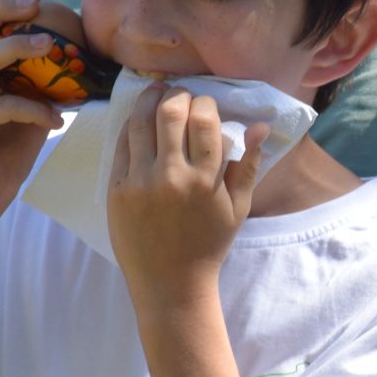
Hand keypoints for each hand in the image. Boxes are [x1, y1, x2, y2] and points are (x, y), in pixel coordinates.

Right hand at [0, 0, 64, 227]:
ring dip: (14, 48)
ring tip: (48, 46)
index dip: (3, 7)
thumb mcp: (32, 106)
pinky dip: (34, 109)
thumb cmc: (9, 148)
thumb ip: (45, 82)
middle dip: (0, 10)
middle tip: (35, 3)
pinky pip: (2, 106)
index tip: (38, 0)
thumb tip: (83, 59)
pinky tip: (56, 120)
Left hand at [107, 85, 265, 297]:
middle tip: (181, 95)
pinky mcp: (116, 188)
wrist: (170, 283)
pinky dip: (132, 125)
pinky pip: (122, 144)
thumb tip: (260, 125)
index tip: (206, 105)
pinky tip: (140, 120)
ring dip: (150, 99)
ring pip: (140, 121)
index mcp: (205, 179)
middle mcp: (171, 175)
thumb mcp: (238, 207)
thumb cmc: (209, 244)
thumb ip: (249, 164)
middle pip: (170, 112)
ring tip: (157, 93)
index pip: (204, 120)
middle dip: (178, 95)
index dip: (205, 103)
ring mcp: (139, 181)